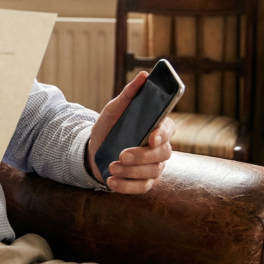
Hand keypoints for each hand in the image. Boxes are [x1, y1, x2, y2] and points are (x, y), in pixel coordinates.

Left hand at [86, 71, 174, 193]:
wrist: (94, 151)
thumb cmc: (109, 128)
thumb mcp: (113, 110)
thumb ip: (128, 95)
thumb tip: (144, 76)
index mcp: (155, 127)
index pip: (169, 129)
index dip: (163, 134)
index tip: (151, 137)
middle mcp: (159, 147)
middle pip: (162, 153)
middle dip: (142, 156)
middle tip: (121, 155)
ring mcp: (154, 166)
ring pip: (153, 171)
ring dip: (131, 171)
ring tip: (111, 167)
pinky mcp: (144, 182)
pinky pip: (142, 187)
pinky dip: (126, 186)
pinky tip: (111, 182)